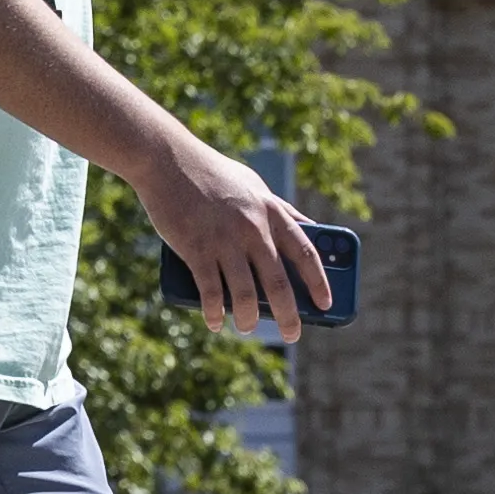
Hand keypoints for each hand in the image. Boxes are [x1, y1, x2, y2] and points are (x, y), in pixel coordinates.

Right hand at [142, 138, 325, 338]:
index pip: (305, 253)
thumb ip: (279, 208)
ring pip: (245, 294)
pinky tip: (216, 323)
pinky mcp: (196, 249)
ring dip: (249, 318)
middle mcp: (253, 228)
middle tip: (292, 334)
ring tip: (248, 328)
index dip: (319, 282)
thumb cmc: (213, 173)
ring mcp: (224, 240)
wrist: (167, 160)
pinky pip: (210, 291)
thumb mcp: (254, 185)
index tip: (327, 304)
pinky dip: (214, 312)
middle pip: (279, 283)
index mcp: (271, 212)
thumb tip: (308, 228)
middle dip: (289, 315)